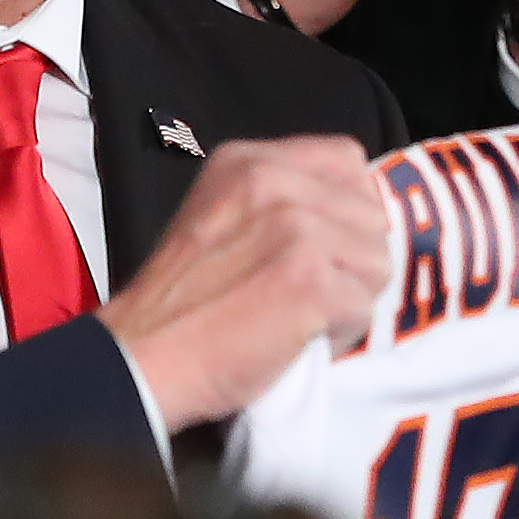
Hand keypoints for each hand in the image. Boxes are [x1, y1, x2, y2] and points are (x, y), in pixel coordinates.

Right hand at [101, 137, 390, 431]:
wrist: (141, 358)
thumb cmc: (180, 301)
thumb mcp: (220, 214)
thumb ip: (279, 200)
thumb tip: (350, 215)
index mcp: (249, 160)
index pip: (346, 159)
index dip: (350, 208)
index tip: (326, 244)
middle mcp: (274, 181)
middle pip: (370, 214)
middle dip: (352, 259)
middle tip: (306, 291)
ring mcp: (295, 229)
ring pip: (377, 261)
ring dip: (349, 298)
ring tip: (300, 316)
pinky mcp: (310, 281)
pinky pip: (363, 307)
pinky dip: (340, 333)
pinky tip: (298, 339)